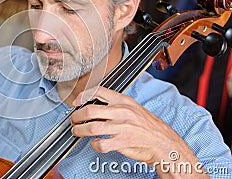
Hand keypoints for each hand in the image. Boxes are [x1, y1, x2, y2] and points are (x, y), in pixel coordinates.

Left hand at [71, 86, 208, 177]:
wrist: (163, 142)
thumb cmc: (147, 125)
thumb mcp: (132, 107)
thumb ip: (114, 104)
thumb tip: (94, 103)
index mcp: (123, 100)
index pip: (98, 91)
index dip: (83, 95)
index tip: (75, 101)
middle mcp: (121, 112)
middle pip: (90, 110)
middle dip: (77, 116)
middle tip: (74, 119)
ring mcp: (121, 127)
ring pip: (91, 127)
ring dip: (79, 130)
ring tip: (77, 131)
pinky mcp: (122, 142)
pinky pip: (100, 143)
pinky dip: (94, 144)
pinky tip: (95, 143)